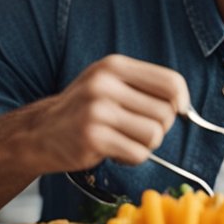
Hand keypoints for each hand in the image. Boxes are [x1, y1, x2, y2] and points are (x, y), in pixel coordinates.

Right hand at [20, 54, 188, 172]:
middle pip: (166, 112)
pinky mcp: (93, 138)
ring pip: (154, 135)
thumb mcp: (109, 83)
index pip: (170, 81)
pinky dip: (131, 158)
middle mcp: (105, 84)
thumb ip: (144, 87)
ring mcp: (97, 111)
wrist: (38, 133)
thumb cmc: (84, 109)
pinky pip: (138, 154)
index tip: (177, 111)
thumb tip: (184, 105)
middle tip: (135, 129)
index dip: (181, 100)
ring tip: (123, 140)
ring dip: (145, 145)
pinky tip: (113, 151)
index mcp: (113, 66)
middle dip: (158, 127)